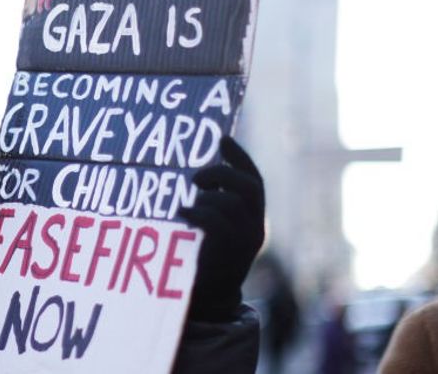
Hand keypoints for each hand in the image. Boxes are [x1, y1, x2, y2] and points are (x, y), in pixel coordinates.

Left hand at [178, 136, 264, 322]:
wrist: (207, 300)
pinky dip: (197, 212)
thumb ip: (211, 203)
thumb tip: (193, 174)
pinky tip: (182, 213)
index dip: (240, 157)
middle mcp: (255, 228)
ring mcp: (244, 242)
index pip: (254, 180)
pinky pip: (216, 223)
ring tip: (188, 204)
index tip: (222, 137)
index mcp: (253, 218)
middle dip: (224, 174)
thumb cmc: (201, 258)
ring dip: (206, 197)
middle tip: (196, 177)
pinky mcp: (228, 255)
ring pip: (231, 204)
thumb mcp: (211, 228)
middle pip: (250, 187)